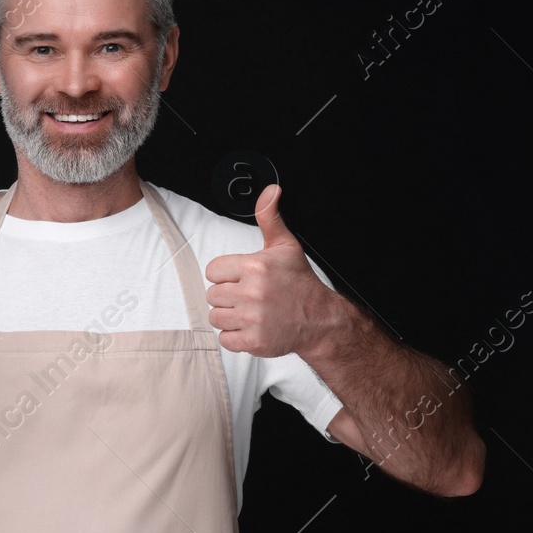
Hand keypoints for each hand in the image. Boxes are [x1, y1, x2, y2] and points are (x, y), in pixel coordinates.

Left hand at [204, 185, 325, 357]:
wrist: (320, 319)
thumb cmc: (300, 283)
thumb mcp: (286, 245)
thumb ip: (270, 218)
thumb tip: (270, 191)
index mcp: (255, 266)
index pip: (213, 271)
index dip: (226, 275)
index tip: (242, 278)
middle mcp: (252, 292)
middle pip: (213, 295)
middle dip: (229, 296)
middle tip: (250, 297)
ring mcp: (252, 318)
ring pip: (216, 317)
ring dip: (230, 317)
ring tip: (250, 312)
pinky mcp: (254, 341)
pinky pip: (225, 339)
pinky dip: (235, 337)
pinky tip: (252, 327)